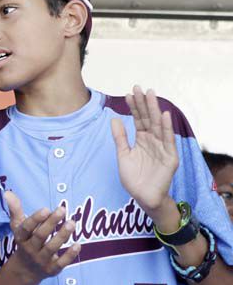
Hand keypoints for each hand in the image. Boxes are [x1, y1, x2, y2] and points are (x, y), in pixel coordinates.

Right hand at [3, 192, 80, 282]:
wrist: (25, 270)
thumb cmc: (25, 242)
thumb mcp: (18, 227)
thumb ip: (15, 210)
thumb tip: (8, 192)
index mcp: (21, 237)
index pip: (26, 228)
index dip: (36, 219)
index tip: (46, 209)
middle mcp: (29, 249)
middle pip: (40, 236)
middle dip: (51, 223)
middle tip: (62, 209)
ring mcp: (41, 260)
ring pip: (51, 248)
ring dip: (62, 235)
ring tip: (72, 223)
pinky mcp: (52, 269)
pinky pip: (61, 263)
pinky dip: (70, 255)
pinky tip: (78, 244)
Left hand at [110, 86, 178, 215]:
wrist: (143, 197)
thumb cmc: (133, 178)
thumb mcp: (122, 155)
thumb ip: (120, 138)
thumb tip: (114, 119)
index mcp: (142, 140)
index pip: (138, 120)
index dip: (134, 107)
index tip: (128, 93)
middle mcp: (153, 141)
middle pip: (148, 119)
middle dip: (144, 103)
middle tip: (139, 87)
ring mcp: (162, 148)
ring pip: (158, 125)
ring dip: (155, 110)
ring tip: (151, 94)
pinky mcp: (170, 157)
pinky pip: (168, 140)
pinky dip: (167, 128)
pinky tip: (164, 115)